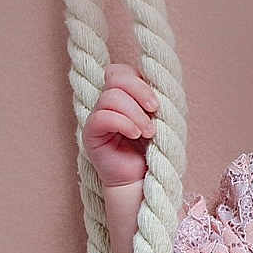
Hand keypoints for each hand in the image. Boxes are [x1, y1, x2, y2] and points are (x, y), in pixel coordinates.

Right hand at [82, 62, 159, 187]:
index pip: (122, 71)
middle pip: (115, 76)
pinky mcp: (91, 134)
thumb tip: (157, 82)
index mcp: (124, 97)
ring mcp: (98, 117)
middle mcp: (108, 103)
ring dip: (136, 113)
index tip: (157, 102)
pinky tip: (135, 135)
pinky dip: (123, 123)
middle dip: (140, 90)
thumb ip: (156, 101)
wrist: (146, 181)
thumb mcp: (161, 120)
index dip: (139, 80)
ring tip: (148, 132)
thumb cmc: (155, 150)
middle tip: (154, 110)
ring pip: (111, 97)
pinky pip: (102, 117)